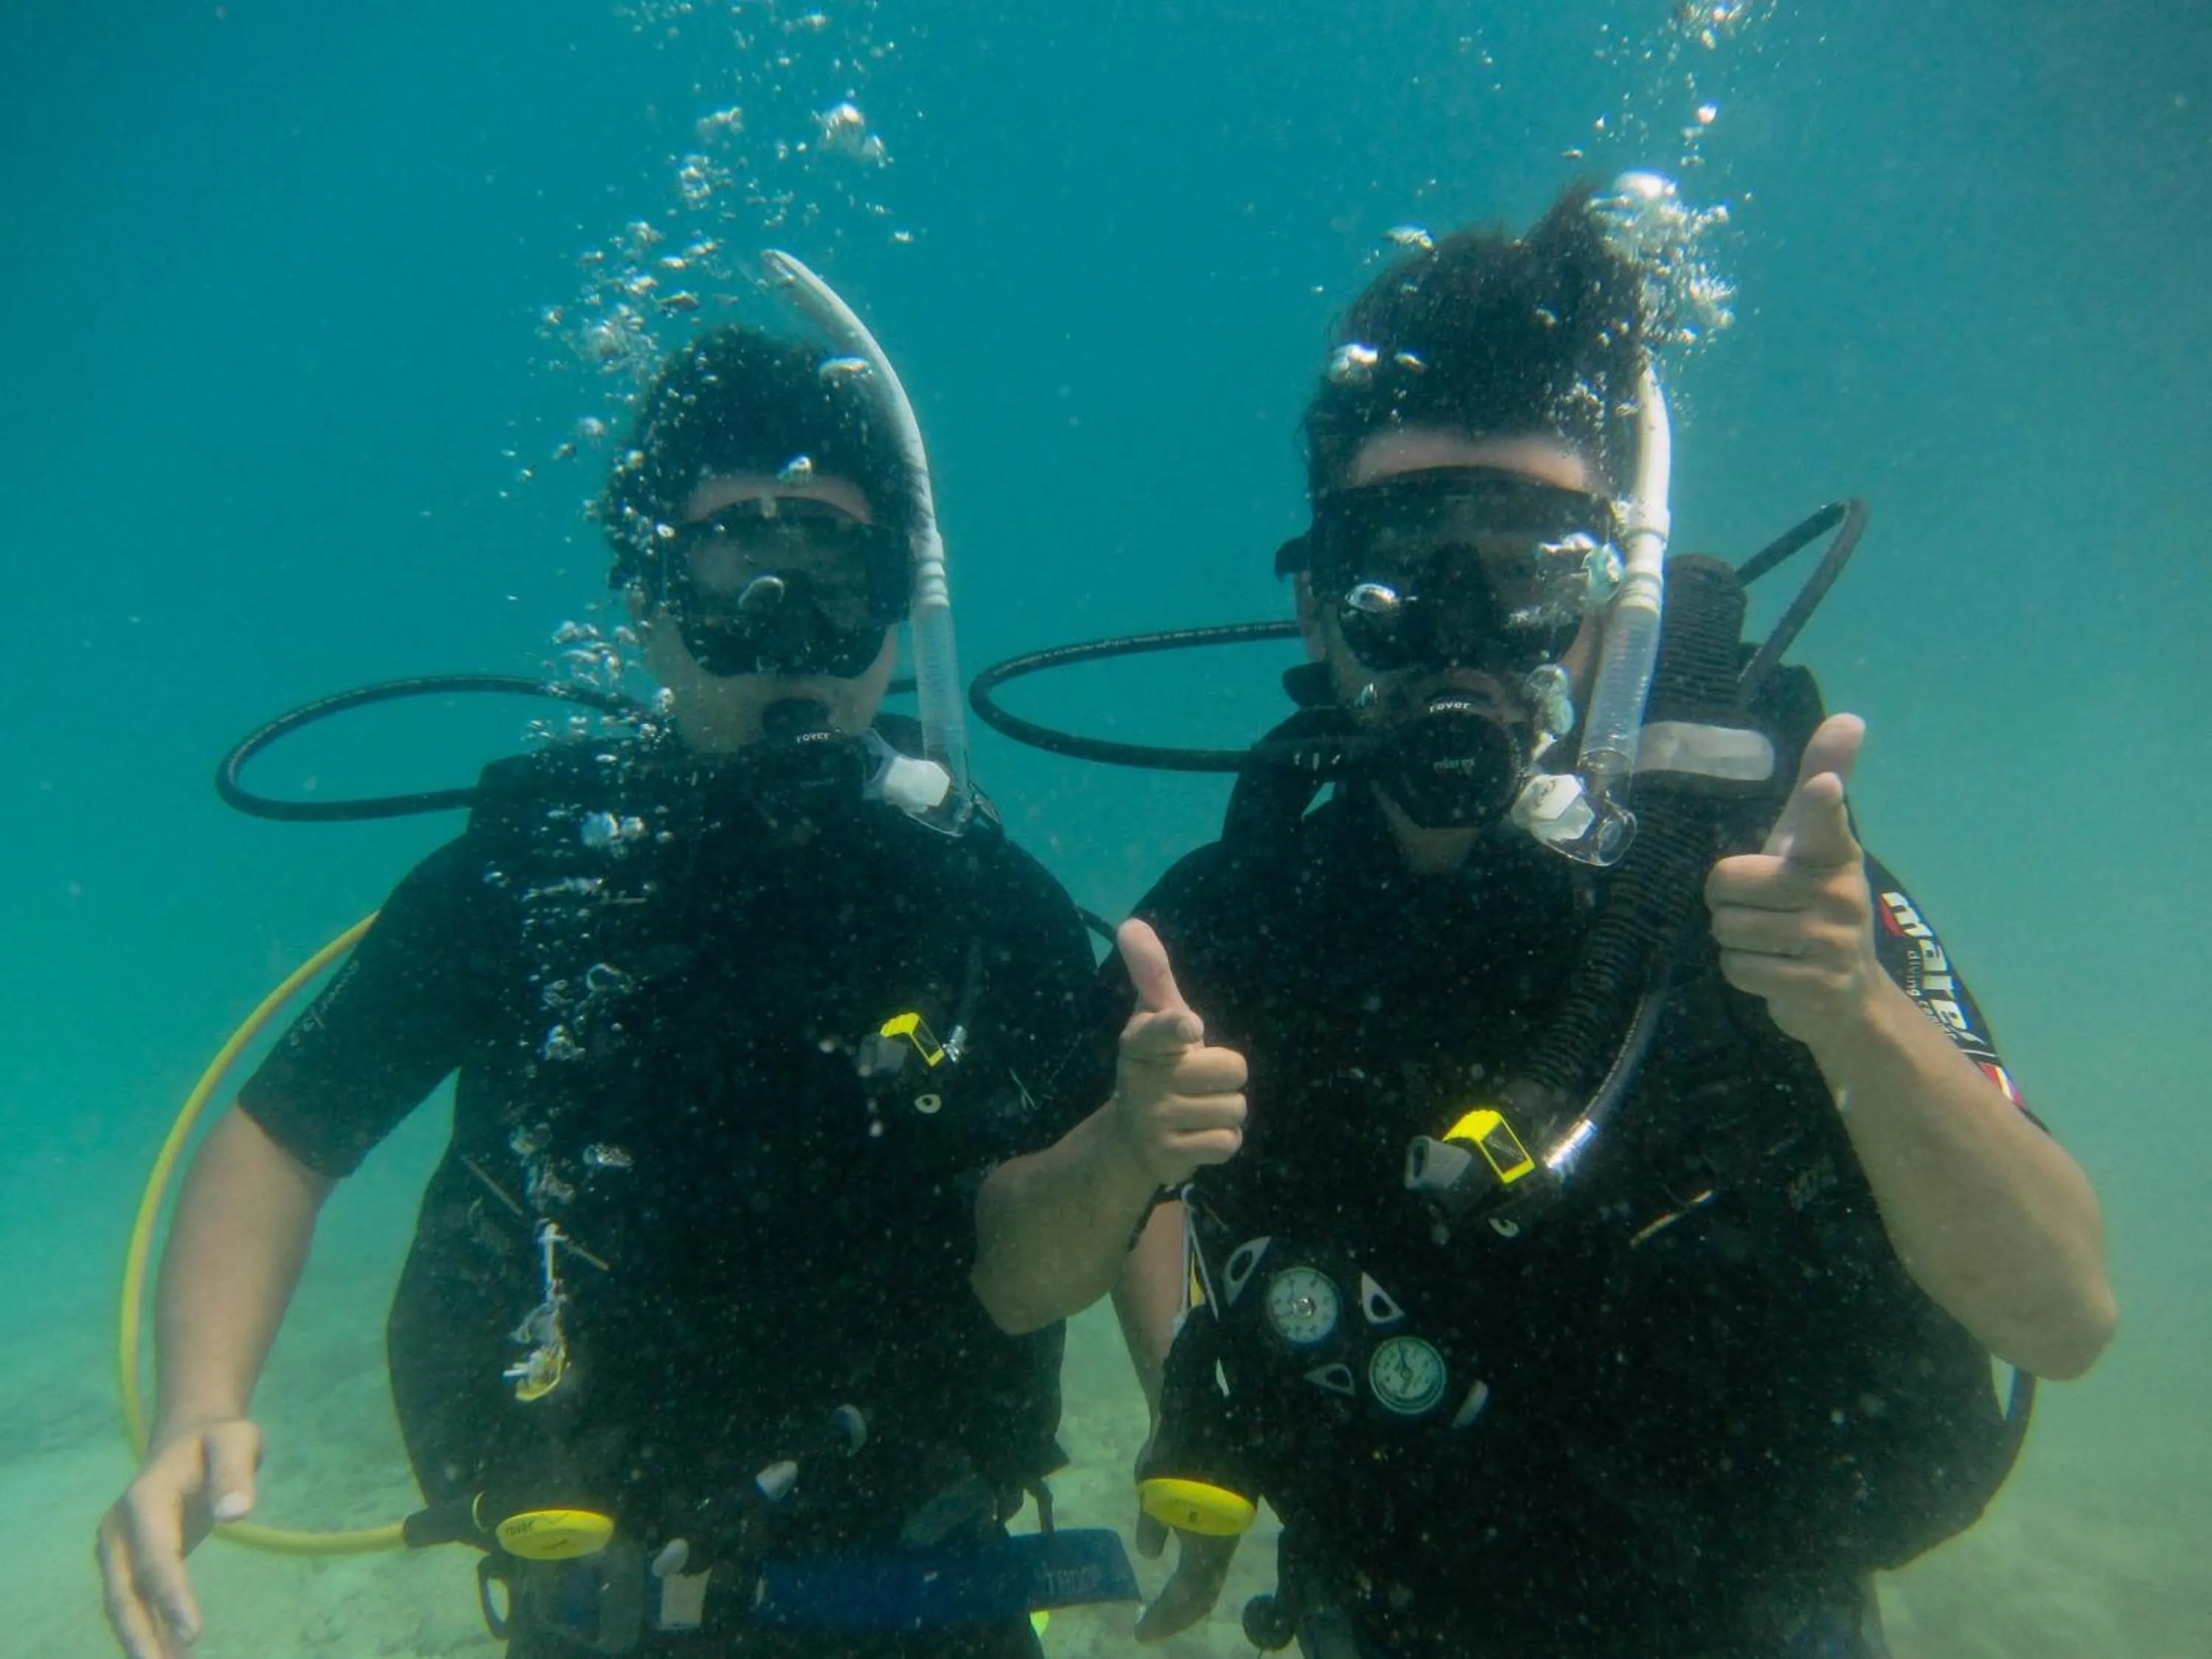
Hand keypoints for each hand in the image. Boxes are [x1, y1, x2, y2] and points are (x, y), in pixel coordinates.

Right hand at [97, 1417, 261, 1657]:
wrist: (188, 1437)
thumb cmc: (218, 1441)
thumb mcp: (236, 1442)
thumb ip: (235, 1473)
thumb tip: (236, 1512)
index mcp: (144, 1500)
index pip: (156, 1557)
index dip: (172, 1597)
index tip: (193, 1633)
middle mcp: (120, 1530)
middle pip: (125, 1592)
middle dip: (142, 1637)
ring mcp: (117, 1548)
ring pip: (124, 1604)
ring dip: (143, 1641)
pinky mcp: (125, 1562)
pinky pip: (134, 1601)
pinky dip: (149, 1629)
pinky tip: (172, 1655)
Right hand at [1112, 920, 1247, 1186]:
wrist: (1131, 1137)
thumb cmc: (1158, 1064)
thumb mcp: (1154, 1018)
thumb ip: (1151, 974)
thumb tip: (1130, 924)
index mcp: (1140, 1040)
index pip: (1163, 1029)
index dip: (1178, 1027)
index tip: (1189, 1028)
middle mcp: (1142, 1079)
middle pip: (1234, 1070)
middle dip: (1226, 1075)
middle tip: (1197, 1080)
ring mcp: (1153, 1120)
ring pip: (1235, 1108)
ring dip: (1224, 1109)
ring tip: (1195, 1108)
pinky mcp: (1168, 1155)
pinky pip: (1228, 1141)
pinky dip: (1221, 1139)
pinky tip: (1195, 1134)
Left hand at [1130, 1430, 1240, 1643]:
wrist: (1198, 1411)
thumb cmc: (1171, 1450)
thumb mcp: (1152, 1492)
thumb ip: (1152, 1526)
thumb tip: (1151, 1553)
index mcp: (1211, 1538)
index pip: (1191, 1594)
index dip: (1167, 1617)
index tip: (1140, 1632)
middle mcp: (1225, 1537)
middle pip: (1204, 1591)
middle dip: (1176, 1613)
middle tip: (1147, 1627)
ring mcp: (1227, 1525)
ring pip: (1209, 1575)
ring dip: (1184, 1597)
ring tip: (1159, 1609)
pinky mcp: (1226, 1513)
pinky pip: (1209, 1557)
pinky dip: (1191, 1575)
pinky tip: (1174, 1574)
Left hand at [1704, 714, 1882, 1048]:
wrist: (1850, 993)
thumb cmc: (1816, 901)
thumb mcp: (1814, 843)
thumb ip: (1822, 781)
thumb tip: (1851, 717)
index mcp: (1835, 853)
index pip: (1825, 821)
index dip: (1822, 804)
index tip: (1825, 788)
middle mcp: (1839, 894)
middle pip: (1726, 883)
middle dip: (1727, 901)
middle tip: (1761, 909)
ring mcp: (1831, 943)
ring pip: (1726, 929)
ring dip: (1734, 939)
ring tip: (1770, 940)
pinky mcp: (1816, 985)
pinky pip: (1738, 968)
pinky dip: (1744, 972)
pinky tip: (1775, 969)